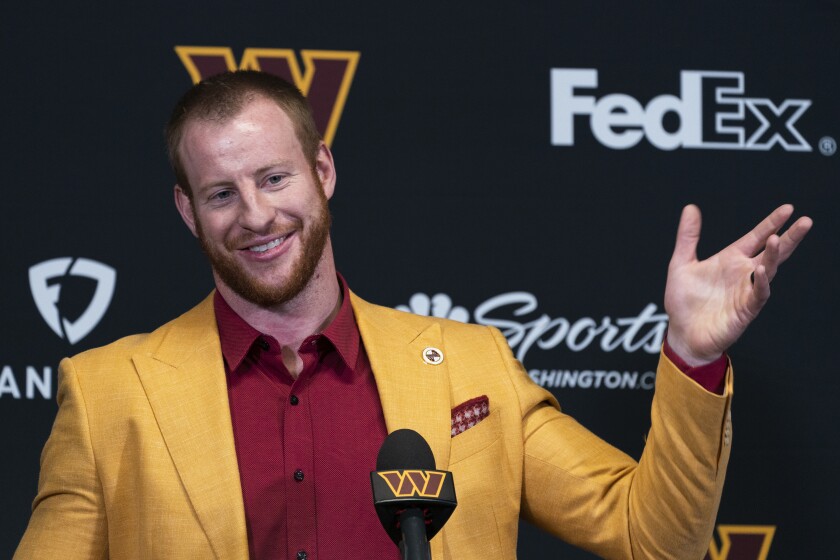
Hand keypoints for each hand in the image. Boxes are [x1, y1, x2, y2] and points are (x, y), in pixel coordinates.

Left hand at [664, 204, 811, 364]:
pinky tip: (762, 269)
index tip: (788, 209)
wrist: (681, 333)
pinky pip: (758, 294)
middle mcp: (743, 273)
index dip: (771, 223)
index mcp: (731, 260)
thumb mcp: (681, 264)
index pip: (756, 237)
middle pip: (772, 252)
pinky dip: (761, 282)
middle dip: (789, 237)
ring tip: (778, 239)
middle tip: (805, 221)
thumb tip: (690, 208)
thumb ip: (688, 237)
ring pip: (768, 270)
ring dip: (774, 256)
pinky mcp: (745, 310)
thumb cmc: (683, 301)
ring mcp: (746, 291)